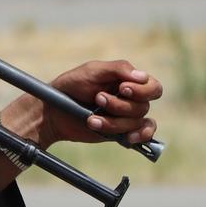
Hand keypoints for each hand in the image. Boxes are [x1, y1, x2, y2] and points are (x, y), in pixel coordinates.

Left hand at [1, 59, 161, 148]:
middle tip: (98, 99)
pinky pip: (142, 134)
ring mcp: (126, 116)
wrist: (53, 110)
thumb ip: (118, 69)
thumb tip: (143, 76)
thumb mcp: (91, 71)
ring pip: (136, 122)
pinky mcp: (121, 131)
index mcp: (127, 81)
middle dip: (120, 105)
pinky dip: (140, 136)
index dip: (142, 90)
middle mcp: (130, 99)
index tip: (121, 88)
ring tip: (91, 119)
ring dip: (113, 121)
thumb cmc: (71, 86)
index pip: (152, 87)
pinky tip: (128, 137)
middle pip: (143, 106)